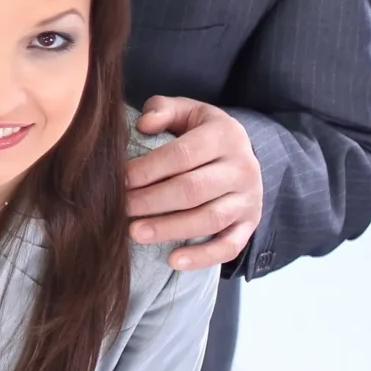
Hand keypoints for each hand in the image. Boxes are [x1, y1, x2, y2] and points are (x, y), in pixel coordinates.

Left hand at [127, 96, 262, 267]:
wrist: (242, 153)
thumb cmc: (200, 131)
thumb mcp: (186, 111)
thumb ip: (163, 110)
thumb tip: (144, 124)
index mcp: (225, 135)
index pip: (183, 155)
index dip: (148, 169)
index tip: (120, 179)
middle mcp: (243, 168)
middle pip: (193, 190)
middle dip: (152, 201)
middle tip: (120, 208)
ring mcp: (249, 199)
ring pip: (209, 219)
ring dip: (170, 229)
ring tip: (135, 232)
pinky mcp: (250, 224)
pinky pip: (230, 246)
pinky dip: (203, 256)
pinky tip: (174, 261)